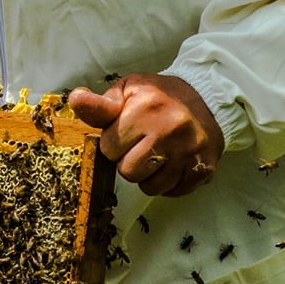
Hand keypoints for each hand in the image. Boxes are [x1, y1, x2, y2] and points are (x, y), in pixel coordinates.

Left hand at [66, 73, 224, 197]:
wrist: (208, 100)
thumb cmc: (159, 97)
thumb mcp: (129, 91)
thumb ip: (101, 104)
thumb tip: (76, 100)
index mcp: (148, 107)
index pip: (109, 148)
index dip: (114, 142)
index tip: (127, 132)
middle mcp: (171, 129)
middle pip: (128, 171)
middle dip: (129, 161)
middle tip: (142, 144)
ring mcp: (189, 152)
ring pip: (150, 187)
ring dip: (148, 175)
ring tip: (157, 154)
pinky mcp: (203, 169)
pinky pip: (171, 192)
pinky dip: (168, 182)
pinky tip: (172, 162)